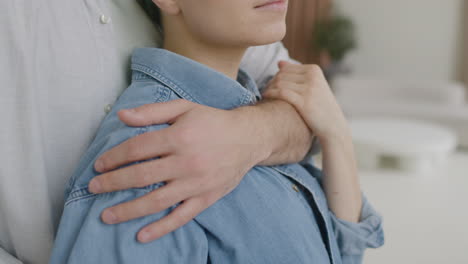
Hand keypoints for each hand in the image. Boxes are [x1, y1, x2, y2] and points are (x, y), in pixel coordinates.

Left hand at [88, 99, 268, 242]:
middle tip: (93, 188)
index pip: (137, 149)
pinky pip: (181, 216)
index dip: (114, 157)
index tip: (98, 165)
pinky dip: (161, 228)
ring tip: (106, 216)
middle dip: (113, 183)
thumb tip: (121, 115)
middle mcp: (186, 162)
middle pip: (141, 176)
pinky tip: (142, 235)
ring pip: (156, 200)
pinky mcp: (206, 198)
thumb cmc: (212, 121)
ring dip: (128, 210)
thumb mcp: (184, 108)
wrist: (248, 138)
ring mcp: (196, 183)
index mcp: (178, 137)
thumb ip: (152, 111)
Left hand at [263, 61, 348, 140]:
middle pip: (282, 75)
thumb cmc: (320, 107)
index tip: (270, 86)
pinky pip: (281, 92)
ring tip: (265, 95)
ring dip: (269, 88)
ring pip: (280, 83)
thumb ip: (296, 74)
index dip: (275, 77)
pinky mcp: (304, 101)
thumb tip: (279, 62)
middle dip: (271, 83)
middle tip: (265, 92)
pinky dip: (270, 94)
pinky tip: (266, 97)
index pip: (286, 68)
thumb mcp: (312, 86)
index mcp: (314, 70)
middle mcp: (313, 76)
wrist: (333, 126)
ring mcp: (309, 88)